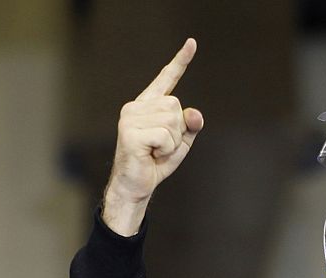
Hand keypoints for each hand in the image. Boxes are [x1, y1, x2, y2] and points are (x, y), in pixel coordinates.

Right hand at [102, 38, 203, 235]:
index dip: (181, 61)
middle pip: (177, 106)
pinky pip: (166, 135)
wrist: (136, 186)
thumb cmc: (156, 163)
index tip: (192, 43)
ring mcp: (131, 117)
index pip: (167, 79)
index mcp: (148, 105)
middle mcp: (136, 106)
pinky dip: (166, 149)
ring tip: (156, 151)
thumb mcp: (180, 143)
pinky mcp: (130, 131)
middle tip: (162, 146)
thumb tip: (196, 113)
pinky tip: (151, 155)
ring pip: (173, 121)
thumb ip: (190, 127)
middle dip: (179, 130)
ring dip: (172, 142)